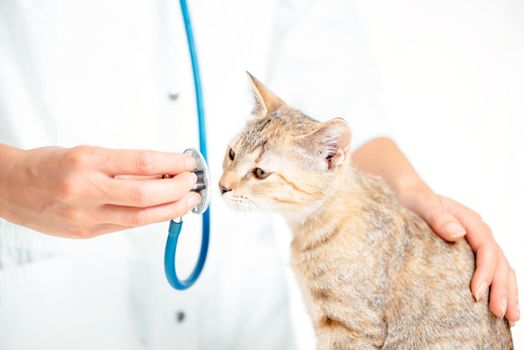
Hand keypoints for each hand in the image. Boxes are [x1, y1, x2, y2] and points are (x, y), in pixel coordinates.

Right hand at [0, 145, 200, 237]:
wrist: (10, 188)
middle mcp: (86, 189)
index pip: (142, 162)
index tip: (188, 161)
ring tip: (188, 200)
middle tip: (192, 182)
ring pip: (140, 217)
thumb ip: (123, 165)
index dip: (172, 162)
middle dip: (177, 189)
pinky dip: (150, 217)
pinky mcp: (86, 233)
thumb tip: (163, 169)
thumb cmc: (48, 166)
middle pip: (146, 194)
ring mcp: (85, 216)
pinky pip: (126, 226)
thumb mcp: (86, 153)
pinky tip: (164, 210)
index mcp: (87, 161)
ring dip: (172, 209)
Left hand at [398, 188, 519, 325]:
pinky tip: (498, 307)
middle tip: (500, 314)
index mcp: (470, 221)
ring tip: (510, 319)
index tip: (476, 294)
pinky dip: (498, 288)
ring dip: (507, 292)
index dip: (485, 272)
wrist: (406, 195)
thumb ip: (438, 217)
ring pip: (501, 269)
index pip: (487, 249)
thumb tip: (458, 233)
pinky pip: (490, 271)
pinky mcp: (469, 253)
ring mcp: (476, 243)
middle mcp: (478, 232)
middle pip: (499, 262)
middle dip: (502, 289)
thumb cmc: (412, 199)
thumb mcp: (421, 204)